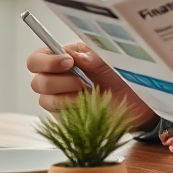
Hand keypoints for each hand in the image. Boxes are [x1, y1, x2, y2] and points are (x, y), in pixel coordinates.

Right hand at [27, 42, 156, 128]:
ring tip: (89, 93)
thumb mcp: (108, 57)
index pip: (36, 59)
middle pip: (38, 82)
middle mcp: (57, 78)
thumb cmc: (120, 72)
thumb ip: (89, 55)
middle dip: (60, 82)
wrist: (136, 97)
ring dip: (68, 98)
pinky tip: (89, 105)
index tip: (68, 62)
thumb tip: (72, 55)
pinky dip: (74, 110)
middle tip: (83, 81)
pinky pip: (59, 116)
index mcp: (62, 58)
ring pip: (46, 101)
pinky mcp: (68, 116)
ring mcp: (61, 98)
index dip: (46, 62)